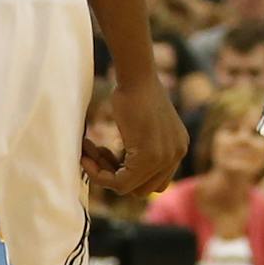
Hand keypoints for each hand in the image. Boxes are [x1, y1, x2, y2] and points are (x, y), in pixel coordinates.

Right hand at [81, 74, 188, 196]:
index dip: (126, 172)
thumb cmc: (132, 91)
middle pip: (143, 189)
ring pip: (130, 188)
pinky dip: (99, 175)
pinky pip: (121, 183)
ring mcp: (165, 158)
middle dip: (116, 176)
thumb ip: (141, 147)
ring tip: (88, 153)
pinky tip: (86, 157)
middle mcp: (177, 154)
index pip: (152, 180)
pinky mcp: (149, 158)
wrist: (134, 76)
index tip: (104, 155)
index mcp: (177, 147)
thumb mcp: (142, 124)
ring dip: (104, 175)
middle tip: (96, 154)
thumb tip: (121, 170)